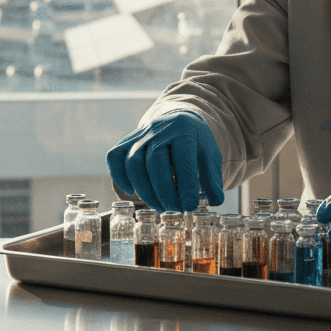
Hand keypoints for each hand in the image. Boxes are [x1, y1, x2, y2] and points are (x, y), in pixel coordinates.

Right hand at [106, 111, 224, 211]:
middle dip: (164, 191)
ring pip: (133, 162)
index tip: (190, 206)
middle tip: (175, 209)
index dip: (185, 185)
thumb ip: (212, 178)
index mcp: (184, 129)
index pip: (182, 158)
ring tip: (159, 206)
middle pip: (155, 161)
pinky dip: (120, 176)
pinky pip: (114, 157)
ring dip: (145, 190)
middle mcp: (159, 129)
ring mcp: (139, 134)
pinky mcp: (126, 141)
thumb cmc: (195, 143)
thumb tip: (215, 202)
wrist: (178, 121)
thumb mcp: (210, 156)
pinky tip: (132, 192)